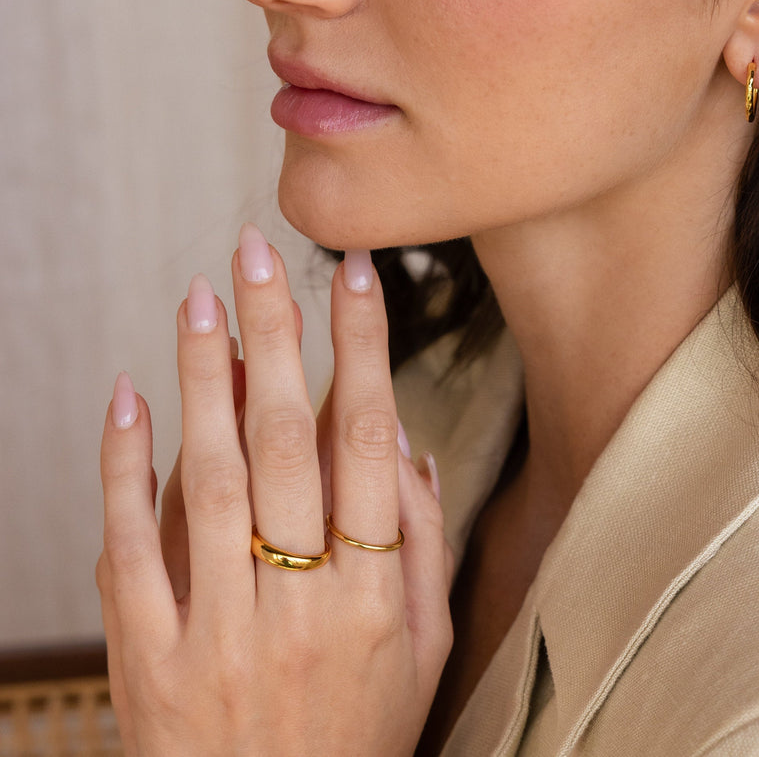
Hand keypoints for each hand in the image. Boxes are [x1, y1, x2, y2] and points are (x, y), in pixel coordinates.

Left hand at [97, 225, 452, 754]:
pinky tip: (131, 397)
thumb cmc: (360, 736)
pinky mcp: (151, 661)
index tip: (352, 275)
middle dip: (278, 334)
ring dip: (207, 380)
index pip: (369, 440)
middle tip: (259, 253)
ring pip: (212, 480)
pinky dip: (127, 469)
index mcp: (378, 594)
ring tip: (201, 299)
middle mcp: (304, 603)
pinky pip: (131, 551)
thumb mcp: (427, 648)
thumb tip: (400, 439)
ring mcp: (222, 632)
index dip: (363, 347)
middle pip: (289, 441)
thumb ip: (424, 543)